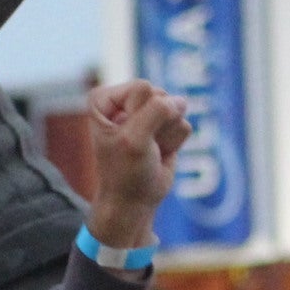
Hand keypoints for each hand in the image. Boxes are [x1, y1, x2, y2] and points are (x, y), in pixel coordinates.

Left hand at [82, 79, 189, 249]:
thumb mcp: (135, 140)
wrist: (134, 201)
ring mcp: (148, 112)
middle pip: (161, 95)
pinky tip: (159, 153)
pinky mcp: (166, 125)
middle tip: (141, 146)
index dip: (140, 116)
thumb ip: (157, 112)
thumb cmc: (125, 171)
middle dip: (156, 125)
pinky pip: (184, 125)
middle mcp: (125, 100)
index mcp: (105, 98)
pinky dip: (174, 143)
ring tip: (149, 151)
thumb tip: (181, 101)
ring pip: (176, 109)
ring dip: (165, 136)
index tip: (126, 137)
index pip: (142, 88)